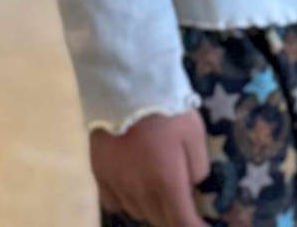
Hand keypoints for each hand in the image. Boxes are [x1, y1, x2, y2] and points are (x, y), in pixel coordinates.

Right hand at [89, 109, 209, 226]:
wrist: (124, 84)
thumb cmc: (165, 106)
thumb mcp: (195, 133)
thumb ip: (198, 166)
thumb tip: (192, 185)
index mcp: (167, 181)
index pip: (182, 222)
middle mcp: (140, 190)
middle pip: (160, 220)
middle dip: (174, 216)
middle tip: (182, 202)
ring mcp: (117, 184)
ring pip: (138, 212)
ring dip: (152, 208)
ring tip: (158, 190)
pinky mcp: (99, 174)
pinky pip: (114, 203)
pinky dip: (127, 201)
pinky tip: (133, 187)